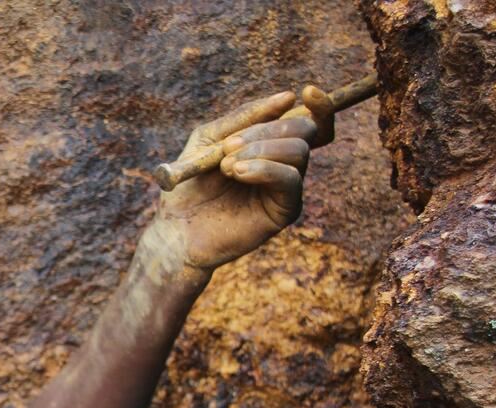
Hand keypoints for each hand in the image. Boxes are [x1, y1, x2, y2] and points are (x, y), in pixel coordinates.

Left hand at [153, 87, 334, 271]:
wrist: (176, 228)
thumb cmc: (189, 184)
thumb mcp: (210, 139)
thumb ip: (244, 118)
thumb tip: (289, 97)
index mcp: (269, 145)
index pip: (309, 120)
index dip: (319, 104)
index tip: (309, 90)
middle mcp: (284, 164)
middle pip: (304, 130)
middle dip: (267, 130)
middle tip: (229, 147)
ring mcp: (286, 187)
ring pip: (299, 151)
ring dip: (260, 150)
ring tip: (226, 166)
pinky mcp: (285, 210)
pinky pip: (290, 179)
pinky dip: (264, 169)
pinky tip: (238, 173)